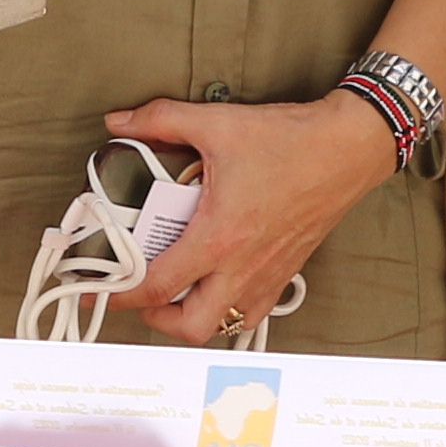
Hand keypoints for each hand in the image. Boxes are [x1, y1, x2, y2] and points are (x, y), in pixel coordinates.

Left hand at [99, 95, 394, 343]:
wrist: (349, 147)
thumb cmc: (290, 140)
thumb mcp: (217, 122)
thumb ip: (161, 120)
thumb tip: (119, 121)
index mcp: (219, 236)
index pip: (158, 285)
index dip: (119, 296)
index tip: (96, 293)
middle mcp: (243, 266)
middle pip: (190, 326)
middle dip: (155, 319)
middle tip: (140, 292)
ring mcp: (268, 274)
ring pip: (223, 325)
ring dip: (193, 317)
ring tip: (176, 291)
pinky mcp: (287, 271)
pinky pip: (253, 312)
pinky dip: (229, 309)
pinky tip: (217, 283)